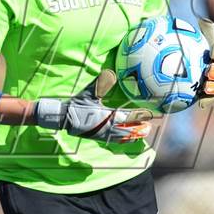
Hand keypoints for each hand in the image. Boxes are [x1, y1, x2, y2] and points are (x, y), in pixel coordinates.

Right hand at [34, 69, 152, 142]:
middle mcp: (107, 127)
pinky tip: (128, 139)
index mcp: (106, 116)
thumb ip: (100, 84)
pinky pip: (114, 140)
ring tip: (142, 134)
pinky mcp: (99, 137)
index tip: (150, 115)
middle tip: (149, 127)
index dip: (139, 116)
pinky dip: (123, 140)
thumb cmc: (76, 105)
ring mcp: (103, 134)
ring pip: (122, 136)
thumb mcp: (89, 93)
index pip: (127, 116)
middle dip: (139, 128)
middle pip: (128, 129)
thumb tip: (110, 73)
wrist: (63, 118)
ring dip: (133, 135)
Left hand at [198, 18, 213, 108]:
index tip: (213, 51)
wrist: (186, 61)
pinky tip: (201, 104)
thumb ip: (202, 30)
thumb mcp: (197, 36)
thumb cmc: (191, 45)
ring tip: (206, 89)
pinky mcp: (208, 92)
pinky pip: (209, 98)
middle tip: (209, 72)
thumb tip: (203, 20)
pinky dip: (207, 101)